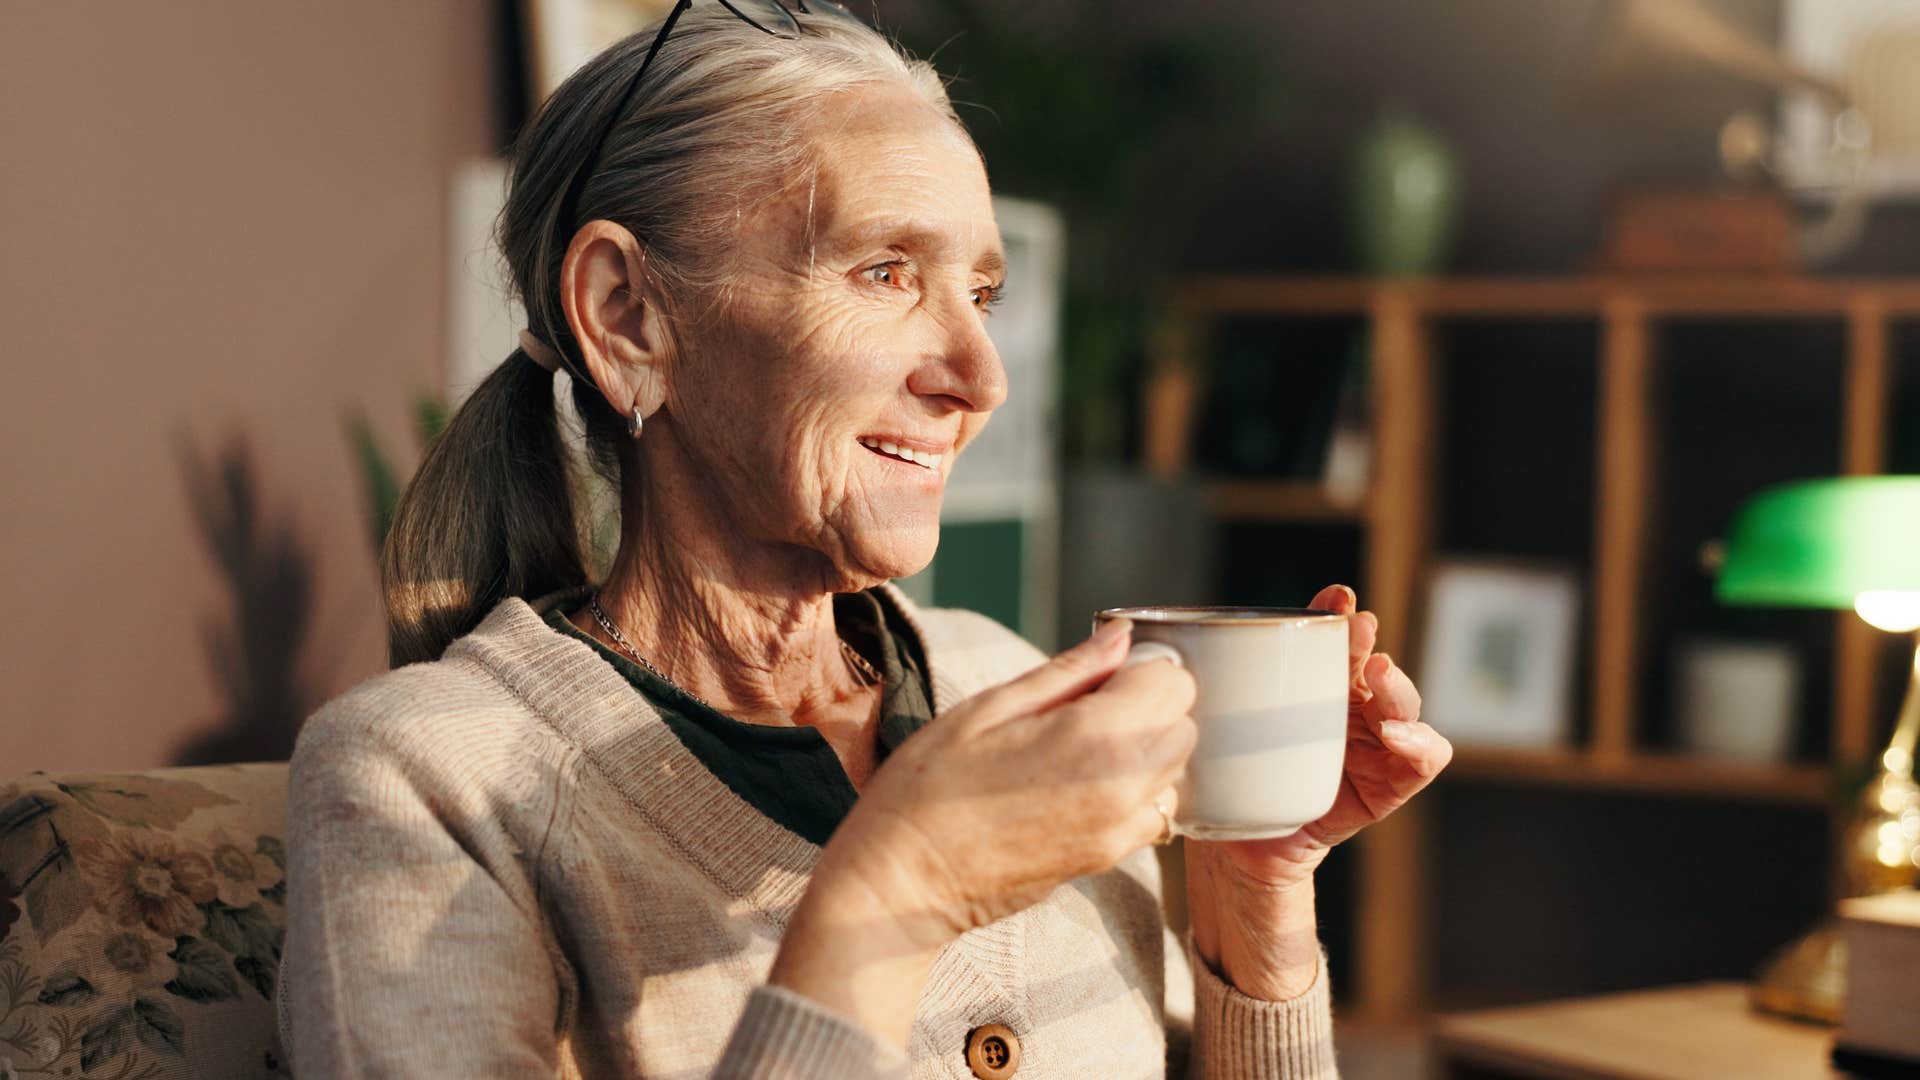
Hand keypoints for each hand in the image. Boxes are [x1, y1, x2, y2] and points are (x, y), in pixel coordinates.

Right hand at [817, 616, 1197, 951]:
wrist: (901, 881)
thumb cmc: (927, 786)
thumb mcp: (988, 708)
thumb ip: (1068, 671)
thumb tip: (1123, 636)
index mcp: (1092, 736)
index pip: (1174, 682)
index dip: (1140, 669)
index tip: (1099, 676)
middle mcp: (1121, 785)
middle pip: (1185, 725)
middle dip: (1150, 707)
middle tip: (1088, 708)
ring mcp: (1118, 830)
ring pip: (1175, 771)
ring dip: (1146, 751)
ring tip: (1080, 749)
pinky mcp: (1107, 860)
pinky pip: (1153, 814)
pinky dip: (1135, 793)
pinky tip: (1079, 786)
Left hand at [1185, 584, 1450, 998]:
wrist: (1233, 850)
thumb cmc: (1221, 777)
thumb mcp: (1212, 724)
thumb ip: (1202, 688)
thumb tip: (1150, 635)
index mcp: (1309, 686)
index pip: (1334, 641)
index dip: (1339, 616)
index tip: (1335, 599)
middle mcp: (1346, 709)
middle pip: (1370, 666)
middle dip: (1366, 644)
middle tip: (1355, 631)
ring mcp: (1370, 747)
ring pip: (1403, 705)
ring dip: (1398, 687)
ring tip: (1379, 674)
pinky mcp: (1383, 788)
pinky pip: (1420, 764)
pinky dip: (1420, 744)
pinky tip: (1399, 736)